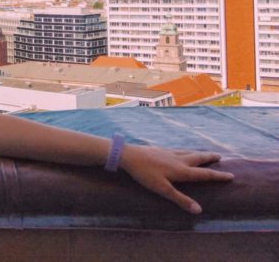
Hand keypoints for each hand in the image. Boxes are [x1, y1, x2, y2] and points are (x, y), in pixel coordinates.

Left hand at [119, 144, 233, 213]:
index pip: (204, 174)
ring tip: (204, 153)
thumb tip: (199, 210)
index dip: (218, 176)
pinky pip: (178, 150)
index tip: (231, 175)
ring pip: (188, 152)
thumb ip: (181, 199)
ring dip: (198, 153)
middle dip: (209, 158)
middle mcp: (178, 160)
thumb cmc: (145, 174)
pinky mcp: (160, 149)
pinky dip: (185, 151)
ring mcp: (168, 153)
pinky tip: (179, 151)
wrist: (128, 155)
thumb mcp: (163, 190)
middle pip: (198, 158)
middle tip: (220, 157)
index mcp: (182, 171)